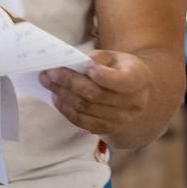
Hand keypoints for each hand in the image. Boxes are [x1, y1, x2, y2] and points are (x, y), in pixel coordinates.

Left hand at [39, 50, 154, 146]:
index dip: (104, 77)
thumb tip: (75, 63)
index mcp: (138, 80)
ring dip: (63, 95)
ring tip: (48, 82)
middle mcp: (132, 103)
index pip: (121, 81)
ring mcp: (120, 120)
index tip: (89, 69)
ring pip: (85, 109)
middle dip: (69, 82)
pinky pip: (81, 122)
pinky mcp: (107, 129)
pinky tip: (57, 97)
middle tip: (49, 72)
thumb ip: (98, 58)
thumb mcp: (117, 58)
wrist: (137, 97)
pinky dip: (66, 109)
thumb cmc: (122, 71)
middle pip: (95, 94)